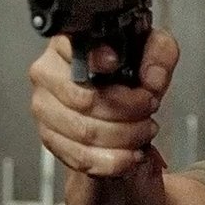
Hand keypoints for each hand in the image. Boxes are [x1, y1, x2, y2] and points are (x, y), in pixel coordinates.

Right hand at [28, 29, 179, 177]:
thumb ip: (159, 53)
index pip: (73, 50)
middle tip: (148, 108)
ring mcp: (45, 108)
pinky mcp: (50, 139)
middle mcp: (48, 73)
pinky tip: (130, 153)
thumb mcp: (152, 51)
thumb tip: (151, 78)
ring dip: (125, 136)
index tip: (117, 64)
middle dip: (128, 109)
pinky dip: (113, 160)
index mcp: (67, 44)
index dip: (96, 60)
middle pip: (85, 98)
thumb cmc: (125, 75)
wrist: (114, 107)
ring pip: (86, 131)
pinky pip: (81, 157)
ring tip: (144, 130)